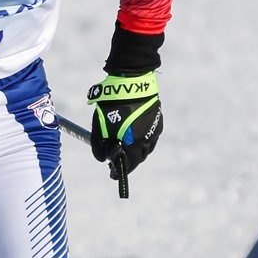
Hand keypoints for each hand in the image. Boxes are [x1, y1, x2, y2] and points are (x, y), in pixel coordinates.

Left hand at [86, 72, 162, 194]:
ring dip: (136, 151)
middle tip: (117, 160)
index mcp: (134, 143)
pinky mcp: (157, 120)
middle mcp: (147, 140)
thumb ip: (100, 146)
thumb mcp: (100, 126)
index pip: (129, 166)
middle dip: (128, 161)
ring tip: (125, 147)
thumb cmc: (112, 105)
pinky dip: (142, 139)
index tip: (113, 175)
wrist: (130, 82)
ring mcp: (154, 130)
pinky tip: (133, 134)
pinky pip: (150, 136)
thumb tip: (103, 159)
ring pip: (146, 148)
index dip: (120, 172)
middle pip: (138, 158)